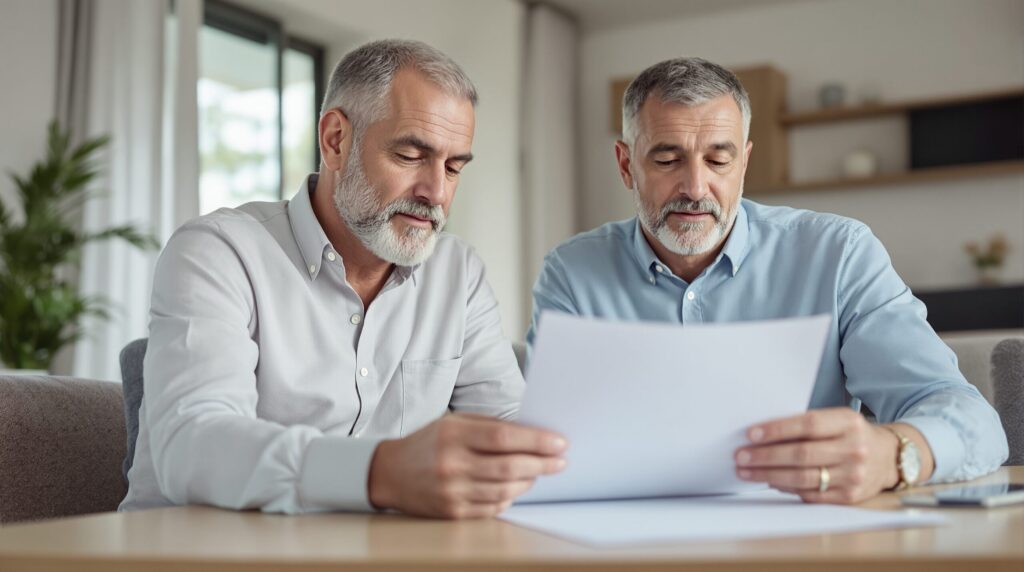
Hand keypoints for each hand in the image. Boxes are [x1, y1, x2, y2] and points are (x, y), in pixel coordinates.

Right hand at [367, 413, 566, 518]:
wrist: (389, 473)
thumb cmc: (428, 443)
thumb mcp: (455, 422)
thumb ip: (490, 427)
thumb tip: (533, 435)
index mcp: (454, 434)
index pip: (504, 437)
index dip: (537, 441)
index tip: (560, 442)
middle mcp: (452, 463)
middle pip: (509, 466)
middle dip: (542, 464)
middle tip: (560, 461)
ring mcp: (452, 491)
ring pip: (504, 490)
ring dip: (529, 481)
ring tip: (540, 472)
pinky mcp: (452, 513)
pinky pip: (492, 508)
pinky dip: (510, 498)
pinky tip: (517, 487)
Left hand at [734, 408, 906, 503]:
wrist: (889, 457)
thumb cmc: (852, 434)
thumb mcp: (837, 420)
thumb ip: (806, 425)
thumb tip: (762, 435)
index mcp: (848, 423)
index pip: (808, 425)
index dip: (777, 430)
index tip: (751, 434)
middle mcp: (853, 449)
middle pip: (802, 454)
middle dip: (765, 456)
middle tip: (741, 456)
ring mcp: (852, 475)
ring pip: (803, 477)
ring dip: (768, 475)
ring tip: (746, 471)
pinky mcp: (849, 497)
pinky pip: (810, 494)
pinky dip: (786, 487)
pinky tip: (769, 482)